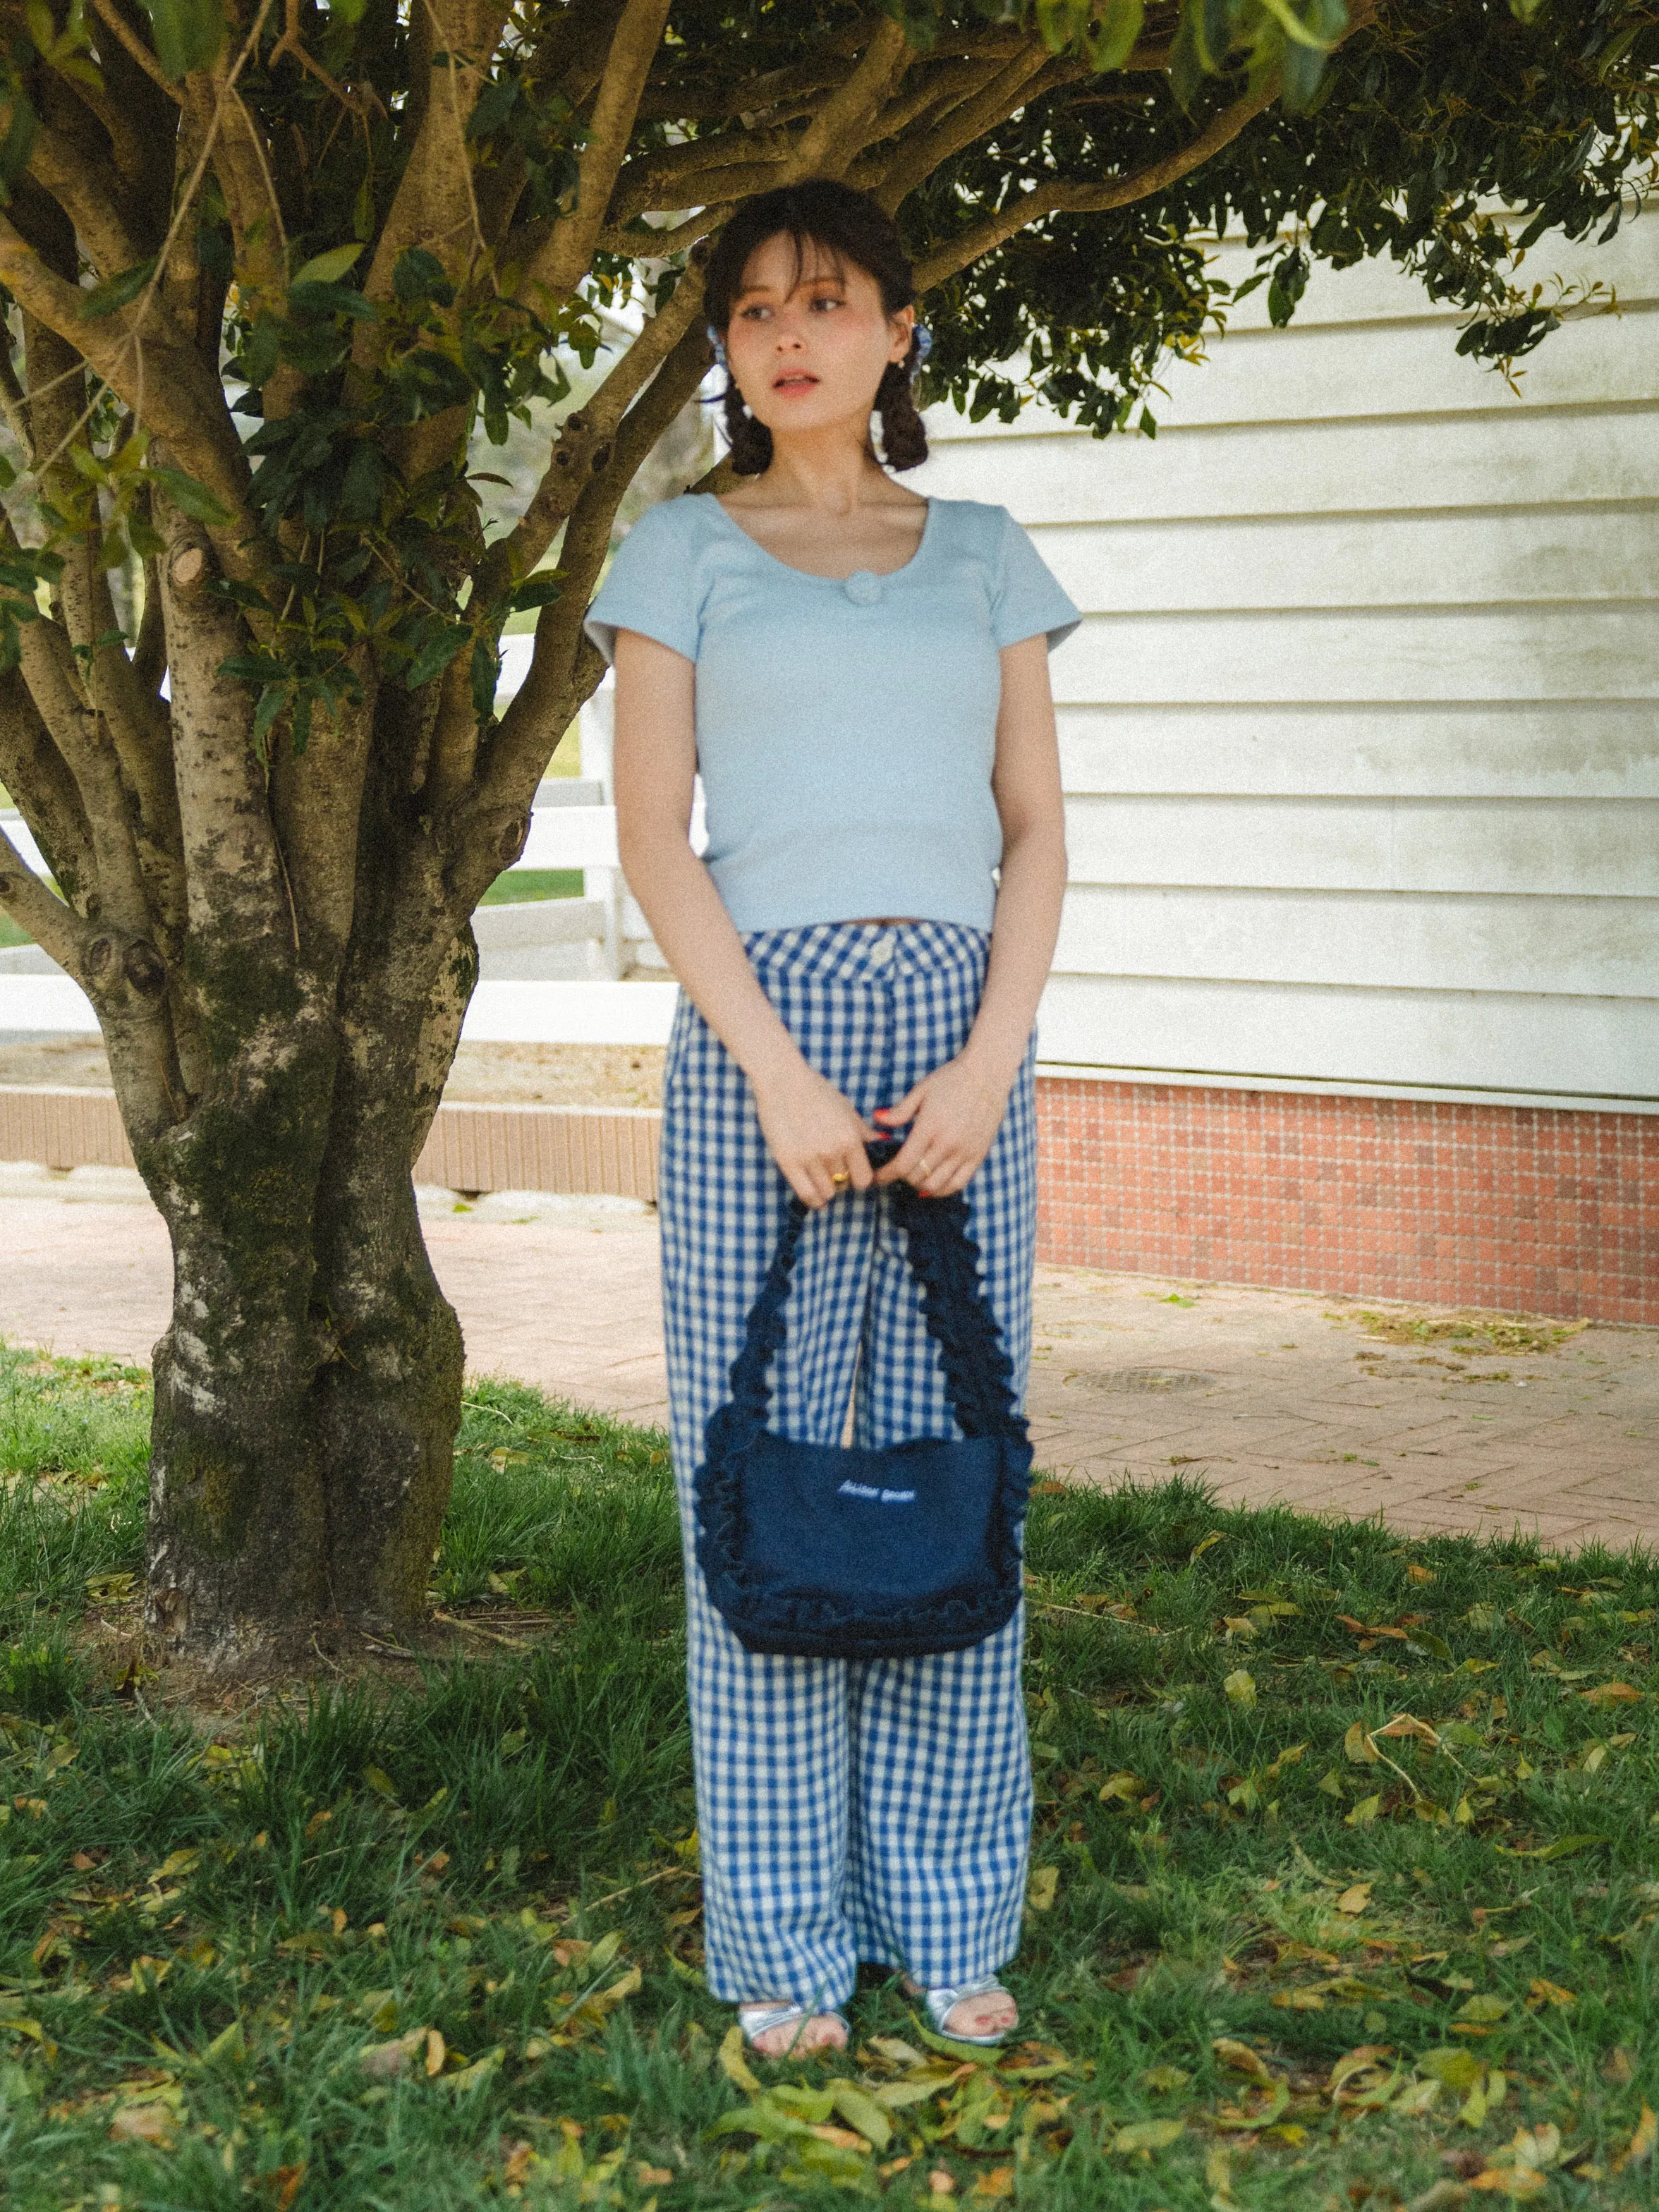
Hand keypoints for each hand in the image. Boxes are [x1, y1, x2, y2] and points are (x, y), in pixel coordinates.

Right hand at [751, 1056, 881, 1208]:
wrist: (782, 1080)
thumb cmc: (816, 1090)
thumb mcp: (846, 1108)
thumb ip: (863, 1131)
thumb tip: (884, 1143)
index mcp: (850, 1138)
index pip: (864, 1178)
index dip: (860, 1179)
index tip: (853, 1174)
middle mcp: (832, 1151)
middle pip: (844, 1185)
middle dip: (841, 1181)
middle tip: (833, 1172)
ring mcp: (809, 1157)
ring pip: (826, 1192)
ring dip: (826, 1189)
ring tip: (821, 1178)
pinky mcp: (788, 1162)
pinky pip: (806, 1194)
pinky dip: (813, 1200)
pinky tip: (815, 1196)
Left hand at [871, 1053, 1012, 1196]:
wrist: (987, 1074)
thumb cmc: (951, 1079)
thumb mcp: (921, 1091)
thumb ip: (899, 1111)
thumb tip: (877, 1119)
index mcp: (929, 1127)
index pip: (903, 1164)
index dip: (886, 1175)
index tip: (877, 1177)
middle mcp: (947, 1144)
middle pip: (917, 1177)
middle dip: (901, 1178)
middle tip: (896, 1172)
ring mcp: (964, 1152)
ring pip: (936, 1185)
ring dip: (920, 1186)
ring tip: (913, 1178)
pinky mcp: (978, 1155)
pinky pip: (958, 1184)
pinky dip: (943, 1189)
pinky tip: (933, 1185)